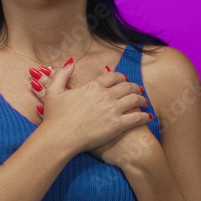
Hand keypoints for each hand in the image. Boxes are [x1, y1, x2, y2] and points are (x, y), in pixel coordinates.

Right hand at [28, 61, 152, 165]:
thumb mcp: (53, 91)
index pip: (113, 76)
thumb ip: (62, 74)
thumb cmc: (54, 117)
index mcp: (92, 86)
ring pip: (134, 99)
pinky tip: (147, 117)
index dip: (121, 77)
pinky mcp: (117, 125)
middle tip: (137, 90)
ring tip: (144, 101)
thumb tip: (71, 63)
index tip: (124, 80)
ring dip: (141, 99)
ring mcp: (113, 110)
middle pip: (127, 86)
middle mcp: (105, 95)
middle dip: (134, 87)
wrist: (58, 138)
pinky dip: (144, 116)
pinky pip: (136, 117)